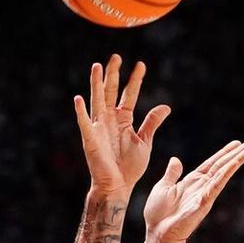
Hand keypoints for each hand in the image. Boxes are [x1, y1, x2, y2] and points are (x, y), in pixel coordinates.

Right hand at [73, 54, 171, 196]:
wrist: (118, 186)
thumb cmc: (130, 167)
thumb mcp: (144, 141)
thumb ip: (152, 123)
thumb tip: (165, 106)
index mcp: (123, 119)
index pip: (129, 94)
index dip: (135, 80)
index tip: (141, 64)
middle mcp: (109, 119)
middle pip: (111, 91)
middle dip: (113, 74)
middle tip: (116, 56)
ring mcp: (98, 127)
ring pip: (97, 100)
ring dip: (96, 84)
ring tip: (97, 66)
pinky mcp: (90, 139)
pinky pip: (84, 122)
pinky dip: (80, 111)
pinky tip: (78, 98)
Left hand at [144, 140, 243, 242]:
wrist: (156, 233)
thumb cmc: (157, 214)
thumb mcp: (163, 187)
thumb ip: (172, 174)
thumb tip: (175, 159)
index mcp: (191, 181)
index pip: (211, 164)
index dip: (224, 153)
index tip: (236, 143)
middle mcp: (201, 186)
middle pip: (222, 166)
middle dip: (237, 154)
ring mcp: (204, 194)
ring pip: (223, 173)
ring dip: (237, 160)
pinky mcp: (203, 203)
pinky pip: (216, 185)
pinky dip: (226, 173)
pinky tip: (234, 163)